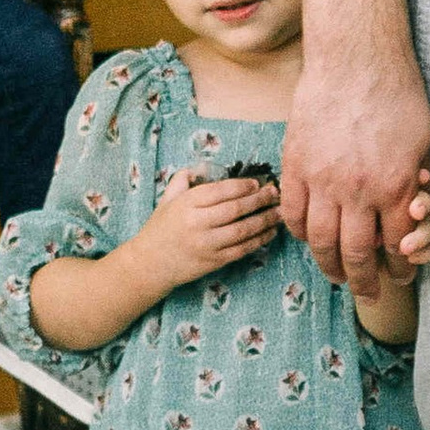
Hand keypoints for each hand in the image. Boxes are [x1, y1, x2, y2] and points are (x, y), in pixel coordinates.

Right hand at [138, 166, 282, 296]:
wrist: (149, 264)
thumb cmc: (160, 229)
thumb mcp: (167, 200)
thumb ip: (183, 180)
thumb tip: (200, 166)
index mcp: (187, 204)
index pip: (221, 191)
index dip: (243, 186)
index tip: (257, 183)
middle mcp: (197, 223)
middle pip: (236, 209)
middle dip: (260, 199)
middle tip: (275, 193)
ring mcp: (207, 244)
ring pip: (243, 229)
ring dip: (265, 220)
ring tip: (279, 212)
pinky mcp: (214, 261)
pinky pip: (242, 249)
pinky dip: (260, 240)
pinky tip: (271, 232)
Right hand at [278, 48, 429, 299]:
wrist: (356, 60)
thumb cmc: (399, 96)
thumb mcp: (424, 142)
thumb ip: (417, 182)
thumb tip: (420, 215)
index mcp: (394, 187)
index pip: (396, 245)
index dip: (399, 266)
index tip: (400, 275)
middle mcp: (356, 191)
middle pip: (355, 253)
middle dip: (364, 280)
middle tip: (368, 294)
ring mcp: (321, 180)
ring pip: (320, 241)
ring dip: (329, 265)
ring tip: (337, 276)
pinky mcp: (295, 166)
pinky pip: (293, 213)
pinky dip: (300, 232)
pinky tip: (310, 239)